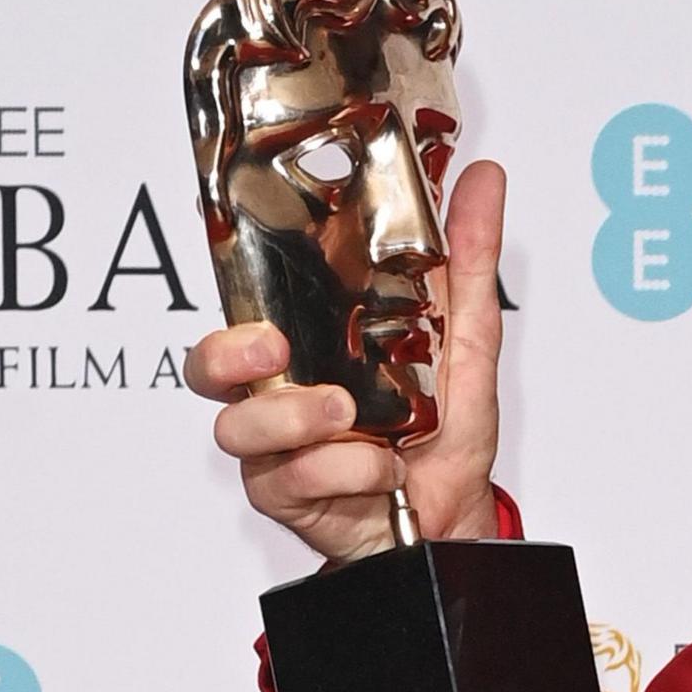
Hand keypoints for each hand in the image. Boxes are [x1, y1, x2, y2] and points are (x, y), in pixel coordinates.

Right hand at [187, 160, 508, 561]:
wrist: (457, 514)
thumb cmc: (446, 430)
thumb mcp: (468, 334)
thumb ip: (468, 258)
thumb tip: (484, 177)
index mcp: (310, 343)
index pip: (245, 302)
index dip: (227, 274)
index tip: (240, 251)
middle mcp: (281, 391)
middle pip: (207, 366)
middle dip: (227, 353)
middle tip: (273, 347)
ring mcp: (277, 447)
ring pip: (237, 427)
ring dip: (293, 417)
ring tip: (348, 414)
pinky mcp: (286, 495)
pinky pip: (288, 479)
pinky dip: (346, 469)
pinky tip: (384, 467)